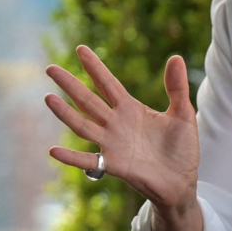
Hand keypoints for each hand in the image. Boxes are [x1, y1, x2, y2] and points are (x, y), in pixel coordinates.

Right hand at [44, 46, 199, 210]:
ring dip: (65, 113)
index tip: (81, 49)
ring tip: (48, 98)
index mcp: (131, 109)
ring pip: (83, 126)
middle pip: (88, 100)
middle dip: (70, 84)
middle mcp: (116, 124)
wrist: (183, 182)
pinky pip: (88, 161)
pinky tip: (54, 151)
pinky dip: (71, 157)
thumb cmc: (182, 148)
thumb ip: (177, 87)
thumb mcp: (183, 114)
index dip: (95, 67)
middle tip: (51, 68)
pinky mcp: (114, 165)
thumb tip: (175, 57)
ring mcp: (112, 144)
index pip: (108, 83)